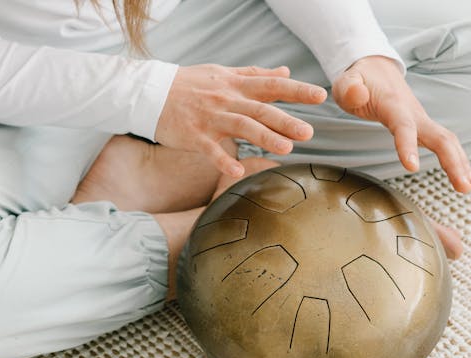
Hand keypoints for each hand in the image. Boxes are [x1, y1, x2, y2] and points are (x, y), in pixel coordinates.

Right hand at [156, 65, 326, 176]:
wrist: (150, 92)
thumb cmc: (190, 84)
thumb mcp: (224, 73)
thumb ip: (256, 75)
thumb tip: (285, 71)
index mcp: (236, 85)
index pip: (272, 85)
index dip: (297, 90)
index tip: (320, 96)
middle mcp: (227, 100)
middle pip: (261, 109)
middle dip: (286, 121)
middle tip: (308, 133)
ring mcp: (211, 118)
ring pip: (241, 126)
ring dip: (264, 137)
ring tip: (286, 149)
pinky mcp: (194, 136)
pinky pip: (211, 150)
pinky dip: (223, 161)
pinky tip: (236, 172)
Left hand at [332, 56, 470, 192]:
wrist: (376, 68)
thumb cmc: (359, 80)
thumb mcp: (346, 82)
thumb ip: (349, 89)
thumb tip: (358, 95)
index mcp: (393, 105)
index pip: (403, 126)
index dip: (408, 145)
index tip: (412, 167)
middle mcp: (414, 113)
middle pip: (440, 137)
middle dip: (453, 161)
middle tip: (463, 187)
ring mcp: (422, 120)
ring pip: (447, 141)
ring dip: (460, 164)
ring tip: (468, 188)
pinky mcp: (424, 127)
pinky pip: (445, 144)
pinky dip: (457, 161)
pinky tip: (465, 179)